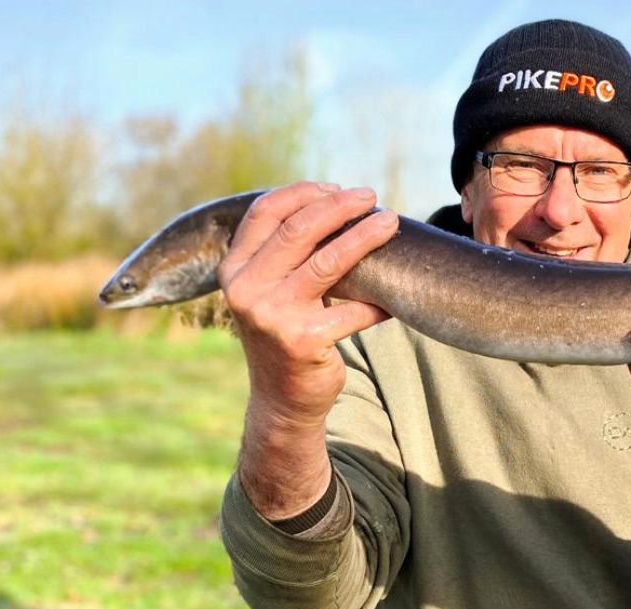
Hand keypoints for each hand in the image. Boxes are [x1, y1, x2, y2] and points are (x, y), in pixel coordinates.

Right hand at [219, 181, 398, 426]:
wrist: (282, 399)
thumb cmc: (285, 333)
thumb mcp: (270, 290)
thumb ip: (284, 253)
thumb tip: (335, 204)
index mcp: (234, 269)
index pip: (265, 212)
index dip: (303, 192)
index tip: (337, 188)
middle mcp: (246, 289)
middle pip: (298, 229)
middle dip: (339, 206)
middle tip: (371, 197)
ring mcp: (272, 315)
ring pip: (328, 261)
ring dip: (365, 237)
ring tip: (391, 223)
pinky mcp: (303, 340)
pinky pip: (353, 311)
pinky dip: (378, 302)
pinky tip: (396, 297)